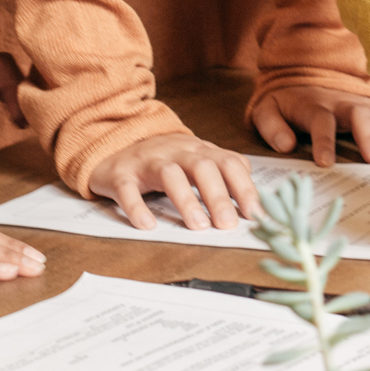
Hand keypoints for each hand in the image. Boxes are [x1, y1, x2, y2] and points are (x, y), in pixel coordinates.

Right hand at [88, 133, 260, 230]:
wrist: (113, 144)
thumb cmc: (163, 160)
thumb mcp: (195, 160)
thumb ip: (224, 173)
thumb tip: (255, 203)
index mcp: (198, 150)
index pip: (228, 162)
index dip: (244, 187)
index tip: (256, 214)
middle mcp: (175, 152)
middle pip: (202, 166)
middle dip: (218, 196)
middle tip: (228, 225)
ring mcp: (147, 161)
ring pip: (169, 174)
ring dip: (186, 200)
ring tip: (198, 226)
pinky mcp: (120, 174)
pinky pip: (127, 189)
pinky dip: (137, 207)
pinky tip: (147, 225)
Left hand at [250, 84, 369, 166]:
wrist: (302, 76)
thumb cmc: (285, 103)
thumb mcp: (267, 110)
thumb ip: (272, 127)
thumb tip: (286, 146)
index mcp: (313, 105)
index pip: (321, 121)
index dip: (324, 142)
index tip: (326, 163)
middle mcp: (340, 102)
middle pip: (358, 114)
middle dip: (368, 137)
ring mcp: (357, 102)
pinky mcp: (369, 107)